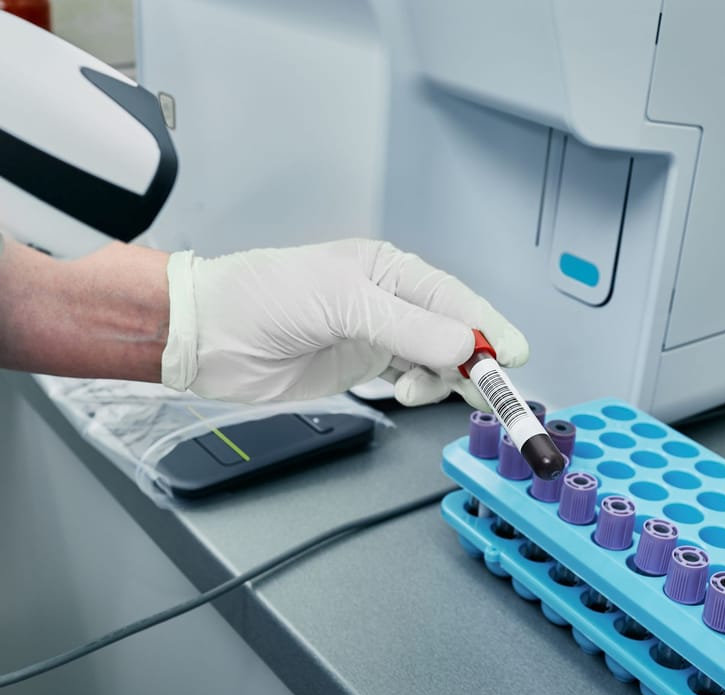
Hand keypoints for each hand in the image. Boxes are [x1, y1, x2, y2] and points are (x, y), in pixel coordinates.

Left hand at [161, 239, 527, 407]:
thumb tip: (465, 345)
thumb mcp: (341, 303)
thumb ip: (407, 327)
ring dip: (446, 379)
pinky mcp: (359, 366)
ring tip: (430, 390)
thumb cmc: (262, 298)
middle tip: (491, 389)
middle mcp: (387, 300)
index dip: (488, 328)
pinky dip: (421, 390)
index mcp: (387, 269)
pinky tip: (409, 395)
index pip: (454, 298)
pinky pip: (410, 379)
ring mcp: (374, 335)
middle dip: (475, 359)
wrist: (210, 335)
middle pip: (453, 331)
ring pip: (435, 359)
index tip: (513, 357)